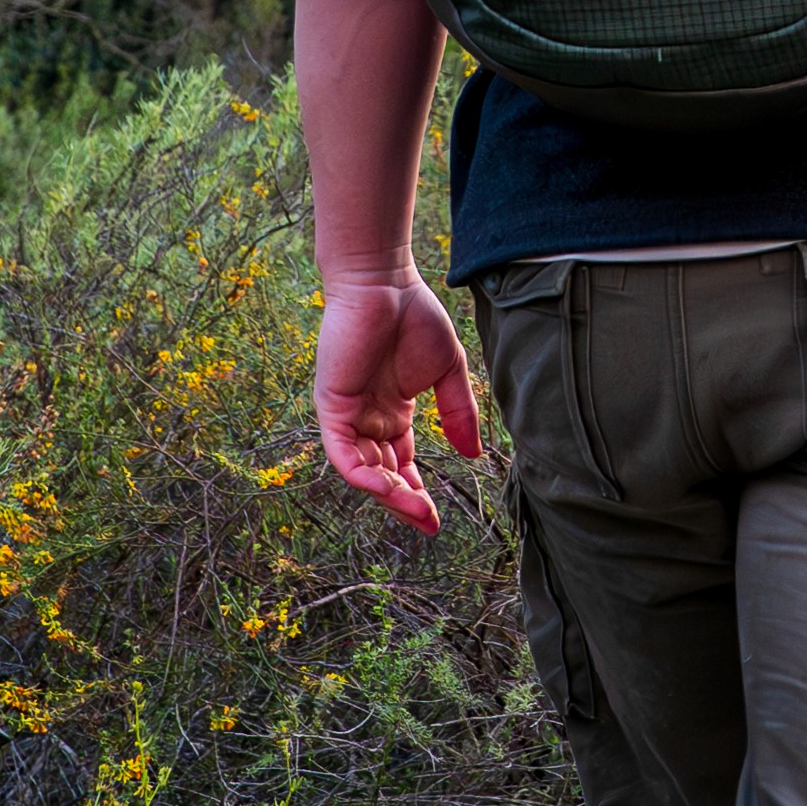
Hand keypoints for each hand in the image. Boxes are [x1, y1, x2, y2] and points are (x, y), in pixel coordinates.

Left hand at [315, 269, 482, 535]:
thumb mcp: (448, 371)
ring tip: (418, 511)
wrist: (385, 282)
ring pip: (362, 471)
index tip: (436, 519)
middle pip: (382, 475)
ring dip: (388, 495)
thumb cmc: (413, 316)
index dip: (416, 492)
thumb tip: (474, 454)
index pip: (401, 464)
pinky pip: (342, 452)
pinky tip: (384, 488)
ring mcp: (348, 414)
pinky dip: (360, 474)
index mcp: (392, 412)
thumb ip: (459, 413)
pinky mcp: (333, 406)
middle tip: (427, 522)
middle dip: (403, 502)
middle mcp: (368, 418)